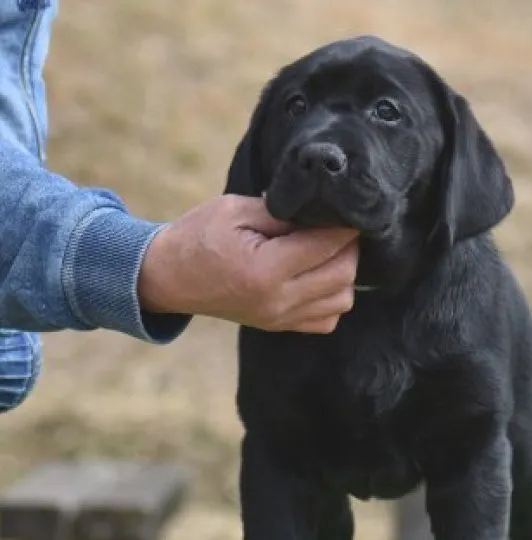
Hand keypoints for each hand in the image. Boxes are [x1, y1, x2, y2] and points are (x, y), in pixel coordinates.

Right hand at [137, 195, 358, 333]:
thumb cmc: (199, 236)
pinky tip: (318, 276)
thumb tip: (323, 213)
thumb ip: (282, 212)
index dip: (345, 227)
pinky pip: (327, 320)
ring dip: (344, 274)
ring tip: (328, 251)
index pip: (325, 247)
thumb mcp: (236, 210)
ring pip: (341, 301)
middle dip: (349, 248)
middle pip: (342, 276)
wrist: (169, 278)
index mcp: (265, 270)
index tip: (351, 210)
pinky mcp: (279, 326)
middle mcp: (277, 301)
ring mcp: (280, 318)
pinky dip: (333, 298)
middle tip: (340, 228)